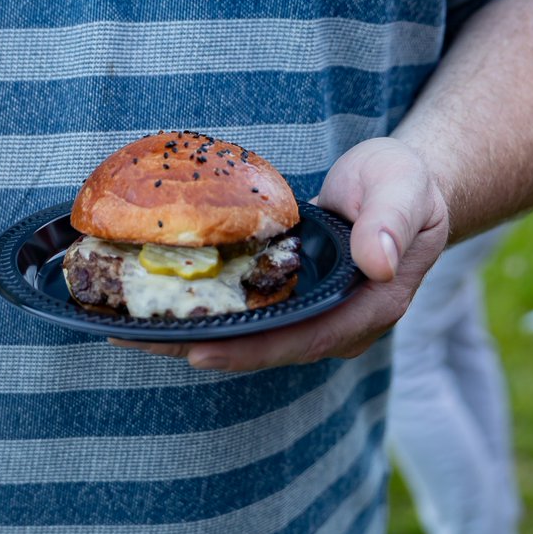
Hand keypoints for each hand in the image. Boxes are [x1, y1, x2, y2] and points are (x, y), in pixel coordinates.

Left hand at [112, 137, 449, 371]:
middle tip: (136, 342)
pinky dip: (201, 311)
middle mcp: (334, 323)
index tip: (198, 349)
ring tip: (127, 330)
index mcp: (367, 308)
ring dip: (188, 334)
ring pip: (246, 337)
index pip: (303, 339)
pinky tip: (154, 304)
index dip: (250, 349)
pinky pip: (242, 313)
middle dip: (199, 346)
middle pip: (262, 348)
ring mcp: (310, 315)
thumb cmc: (404, 184)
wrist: (403, 184)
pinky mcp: (289, 299)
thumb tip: (378, 262)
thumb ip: (391, 222)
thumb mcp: (405, 190)